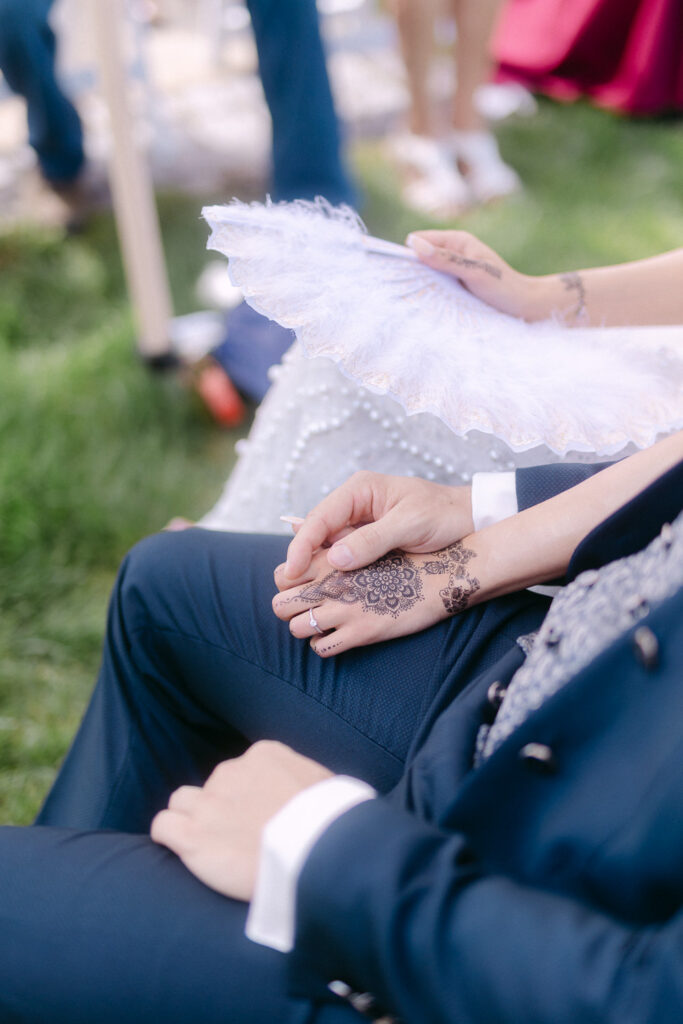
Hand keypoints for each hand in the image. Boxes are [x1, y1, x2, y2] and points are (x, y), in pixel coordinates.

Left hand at [150, 741, 332, 901]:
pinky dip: (168, 837)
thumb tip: (305, 792)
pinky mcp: (192, 836)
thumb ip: (301, 779)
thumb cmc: (330, 822)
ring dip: (190, 820)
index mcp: (263, 755)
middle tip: (240, 840)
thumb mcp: (323, 783)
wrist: (317, 852)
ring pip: (182, 802)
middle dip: (221, 810)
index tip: (260, 819)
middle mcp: (231, 772)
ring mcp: (209, 803)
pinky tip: (181, 850)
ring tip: (209, 846)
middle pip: (212, 786)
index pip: (242, 769)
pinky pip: (162, 826)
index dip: (247, 796)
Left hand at [273, 538, 482, 656]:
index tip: (302, 588)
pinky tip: (339, 636)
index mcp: (330, 560)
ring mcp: (344, 610)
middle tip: (308, 609)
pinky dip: (324, 644)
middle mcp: (331, 584)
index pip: (281, 575)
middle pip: (279, 606)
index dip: (288, 584)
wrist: (440, 575)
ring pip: (295, 629)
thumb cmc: (405, 559)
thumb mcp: (368, 543)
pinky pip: (321, 648)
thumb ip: (335, 549)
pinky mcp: (361, 633)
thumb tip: (305, 545)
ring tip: (324, 623)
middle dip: (290, 609)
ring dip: (306, 628)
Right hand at [281, 472, 473, 580]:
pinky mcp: (367, 541)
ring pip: (326, 547)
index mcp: (360, 489)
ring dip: (316, 568)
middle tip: (291, 587)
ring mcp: (359, 523)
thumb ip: (374, 539)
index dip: (302, 544)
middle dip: (302, 558)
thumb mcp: (411, 524)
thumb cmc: (444, 515)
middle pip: (315, 532)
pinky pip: (342, 557)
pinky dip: (334, 572)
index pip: (319, 517)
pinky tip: (328, 589)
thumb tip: (335, 558)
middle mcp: (354, 504)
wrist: (469, 519)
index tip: (293, 570)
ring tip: (305, 593)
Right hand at [407, 229, 546, 321]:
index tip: (402, 273)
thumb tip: (416, 246)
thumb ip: (446, 259)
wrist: (523, 306)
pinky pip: (435, 285)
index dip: (408, 254)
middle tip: (411, 289)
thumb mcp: (473, 272)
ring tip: (422, 298)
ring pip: (426, 273)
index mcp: (456, 240)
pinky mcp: (455, 284)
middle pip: (420, 256)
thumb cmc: (502, 287)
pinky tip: (432, 304)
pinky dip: (431, 293)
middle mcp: (452, 251)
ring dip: (422, 284)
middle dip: (413, 271)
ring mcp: (453, 269)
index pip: (419, 240)